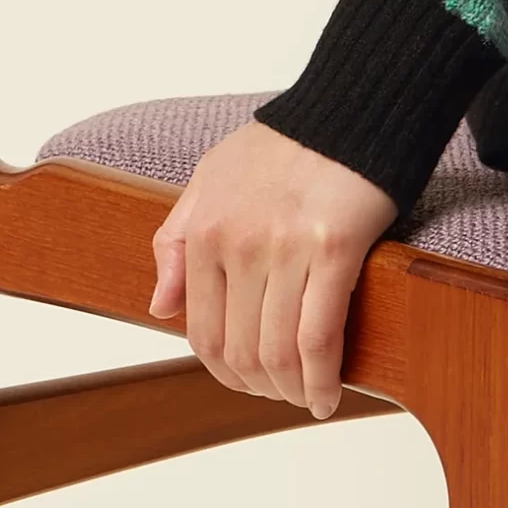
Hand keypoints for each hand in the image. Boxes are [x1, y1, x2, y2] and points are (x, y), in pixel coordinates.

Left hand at [147, 118, 399, 417]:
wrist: (347, 110)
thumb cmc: (284, 144)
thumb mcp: (209, 178)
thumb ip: (177, 241)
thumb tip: (160, 309)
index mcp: (205, 230)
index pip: (202, 330)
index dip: (224, 371)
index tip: (246, 380)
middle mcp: (238, 243)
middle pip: (240, 350)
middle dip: (260, 387)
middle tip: (280, 394)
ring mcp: (285, 248)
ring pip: (278, 352)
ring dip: (292, 390)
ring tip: (306, 398)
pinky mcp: (334, 249)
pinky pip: (319, 335)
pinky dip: (322, 378)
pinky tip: (328, 395)